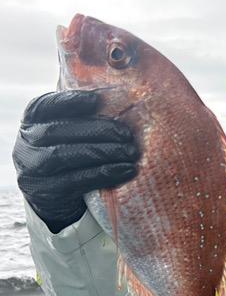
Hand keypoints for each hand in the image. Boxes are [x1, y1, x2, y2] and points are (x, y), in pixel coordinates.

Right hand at [12, 90, 139, 231]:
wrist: (56, 196)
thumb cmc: (71, 155)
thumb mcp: (72, 135)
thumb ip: (85, 118)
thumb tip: (122, 99)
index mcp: (32, 123)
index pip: (42, 106)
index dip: (68, 101)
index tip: (97, 100)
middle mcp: (26, 144)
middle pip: (57, 131)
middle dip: (97, 130)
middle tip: (126, 134)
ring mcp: (31, 169)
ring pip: (64, 155)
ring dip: (102, 152)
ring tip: (129, 152)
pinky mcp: (45, 191)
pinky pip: (75, 180)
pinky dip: (104, 174)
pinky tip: (125, 170)